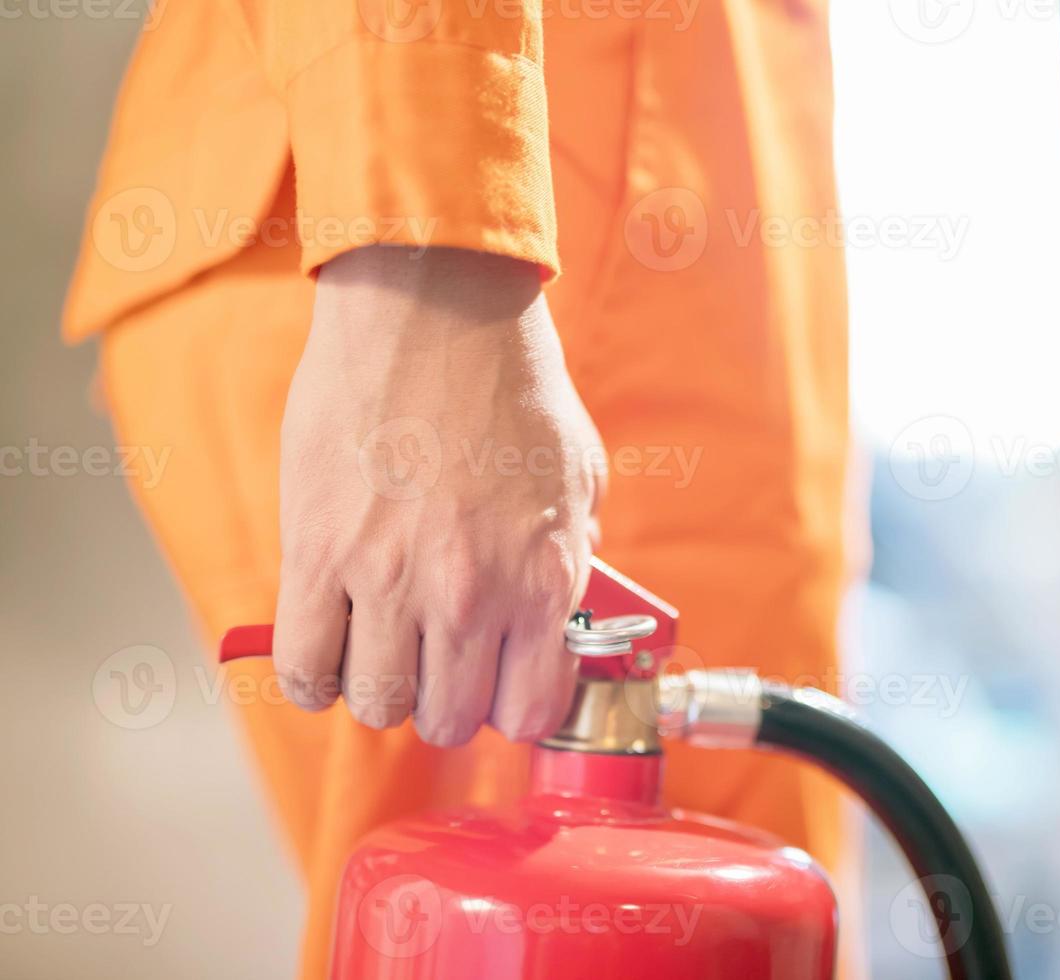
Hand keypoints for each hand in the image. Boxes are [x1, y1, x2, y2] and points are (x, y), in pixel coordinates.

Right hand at [272, 245, 603, 745]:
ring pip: (375, 705)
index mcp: (542, 578)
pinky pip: (303, 668)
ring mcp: (387, 579)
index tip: (499, 685)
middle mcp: (468, 595)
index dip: (514, 706)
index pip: (531, 710)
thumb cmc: (510, 383)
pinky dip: (314, 678)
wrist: (432, 308)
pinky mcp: (317, 553)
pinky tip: (330, 648)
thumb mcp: (580, 473)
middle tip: (438, 662)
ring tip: (383, 647)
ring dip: (381, 687)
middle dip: (446, 701)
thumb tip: (554, 612)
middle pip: (448, 720)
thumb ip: (571, 553)